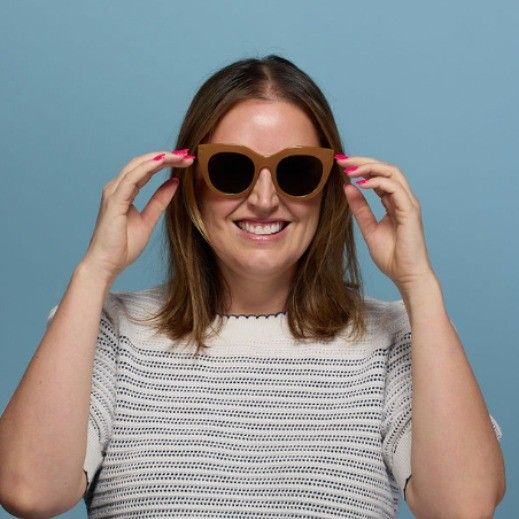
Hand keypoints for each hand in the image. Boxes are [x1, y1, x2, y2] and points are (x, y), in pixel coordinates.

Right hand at [81, 149, 193, 281]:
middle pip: (143, 163)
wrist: (107, 264)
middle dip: (166, 156)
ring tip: (180, 156)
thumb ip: (160, 201)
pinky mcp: (114, 201)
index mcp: (124, 191)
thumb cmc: (123, 246)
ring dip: (160, 158)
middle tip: (187, 154)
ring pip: (138, 166)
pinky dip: (147, 168)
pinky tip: (162, 161)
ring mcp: (113, 192)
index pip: (146, 169)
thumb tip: (174, 182)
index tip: (185, 160)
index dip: (165, 161)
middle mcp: (116, 188)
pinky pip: (132, 178)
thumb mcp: (149, 220)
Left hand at [337, 155, 435, 290]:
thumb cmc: (392, 256)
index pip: (379, 176)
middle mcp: (403, 199)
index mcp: (394, 202)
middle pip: (386, 168)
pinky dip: (378, 181)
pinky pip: (395, 188)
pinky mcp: (410, 211)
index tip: (341, 165)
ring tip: (350, 170)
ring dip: (370, 167)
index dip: (361, 167)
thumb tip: (347, 188)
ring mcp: (408, 203)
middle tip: (342, 161)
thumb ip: (360, 209)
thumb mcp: (369, 229)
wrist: (406, 275)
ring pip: (392, 172)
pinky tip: (362, 183)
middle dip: (363, 161)